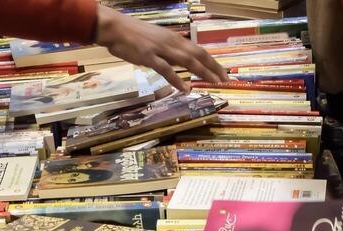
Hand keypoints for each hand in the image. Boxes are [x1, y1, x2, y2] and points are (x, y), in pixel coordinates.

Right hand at [95, 5, 226, 91]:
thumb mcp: (157, 42)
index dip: (212, 62)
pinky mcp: (150, 57)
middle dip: (214, 68)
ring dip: (202, 72)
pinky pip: (166, 70)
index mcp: (174, 40)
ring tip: (214, 83)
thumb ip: (170, 52)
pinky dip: (177, 80)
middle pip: (198, 55)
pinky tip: (185, 89)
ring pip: (187, 61)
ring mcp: (161, 50)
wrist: (116, 29)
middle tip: (226, 80)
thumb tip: (181, 62)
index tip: (222, 73)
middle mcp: (172, 43)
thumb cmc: (134, 37)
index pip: (199, 50)